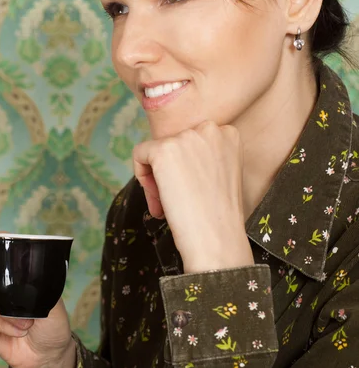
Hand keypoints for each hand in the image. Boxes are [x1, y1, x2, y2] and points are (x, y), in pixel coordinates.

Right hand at [0, 279, 75, 367]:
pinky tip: (14, 333)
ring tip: (24, 328)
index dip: (10, 283)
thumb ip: (41, 288)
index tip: (25, 301)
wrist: (46, 354)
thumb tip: (31, 278)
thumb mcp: (53, 303)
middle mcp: (0, 288)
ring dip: (5, 318)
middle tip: (28, 320)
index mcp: (17, 278)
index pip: (3, 269)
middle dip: (7, 305)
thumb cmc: (51, 325)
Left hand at [133, 121, 253, 272]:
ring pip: (157, 150)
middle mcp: (209, 129)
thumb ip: (203, 156)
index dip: (187, 167)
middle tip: (178, 199)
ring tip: (168, 204)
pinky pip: (140, 154)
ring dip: (158, 177)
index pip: (193, 141)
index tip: (190, 189)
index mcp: (228, 134)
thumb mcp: (220, 173)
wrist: (218, 238)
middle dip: (171, 171)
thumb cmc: (219, 215)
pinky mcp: (164, 149)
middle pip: (174, 143)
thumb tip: (175, 156)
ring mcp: (186, 137)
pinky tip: (157, 199)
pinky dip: (141, 176)